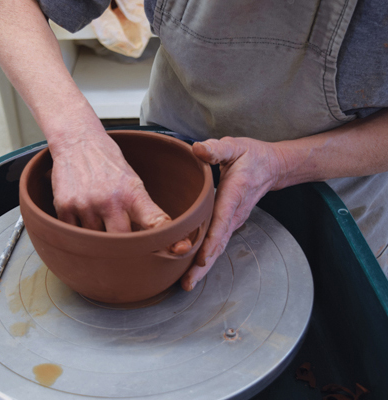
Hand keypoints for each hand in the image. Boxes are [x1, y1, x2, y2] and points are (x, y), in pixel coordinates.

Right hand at [49, 132, 192, 252]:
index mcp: (132, 193)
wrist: (78, 141)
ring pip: (96, 241)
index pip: (154, 221)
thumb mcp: (132, 182)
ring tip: (97, 212)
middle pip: (122, 243)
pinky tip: (83, 212)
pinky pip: (75, 235)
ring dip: (98, 235)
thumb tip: (151, 242)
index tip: (178, 248)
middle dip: (123, 246)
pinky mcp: (65, 207)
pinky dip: (80, 231)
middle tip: (122, 241)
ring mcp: (85, 204)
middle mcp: (109, 200)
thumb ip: (140, 210)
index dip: (166, 238)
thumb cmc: (108, 163)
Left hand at [181, 136, 284, 289]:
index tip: (201, 258)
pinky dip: (207, 257)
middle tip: (187, 284)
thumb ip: (217, 149)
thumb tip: (198, 149)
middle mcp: (235, 213)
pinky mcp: (230, 223)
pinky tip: (194, 268)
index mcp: (235, 193)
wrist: (273, 167)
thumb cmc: (252, 156)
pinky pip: (218, 242)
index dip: (211, 240)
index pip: (222, 221)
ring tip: (187, 283)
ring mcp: (234, 221)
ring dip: (204, 266)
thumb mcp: (235, 146)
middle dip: (203, 265)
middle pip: (219, 243)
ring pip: (218, 247)